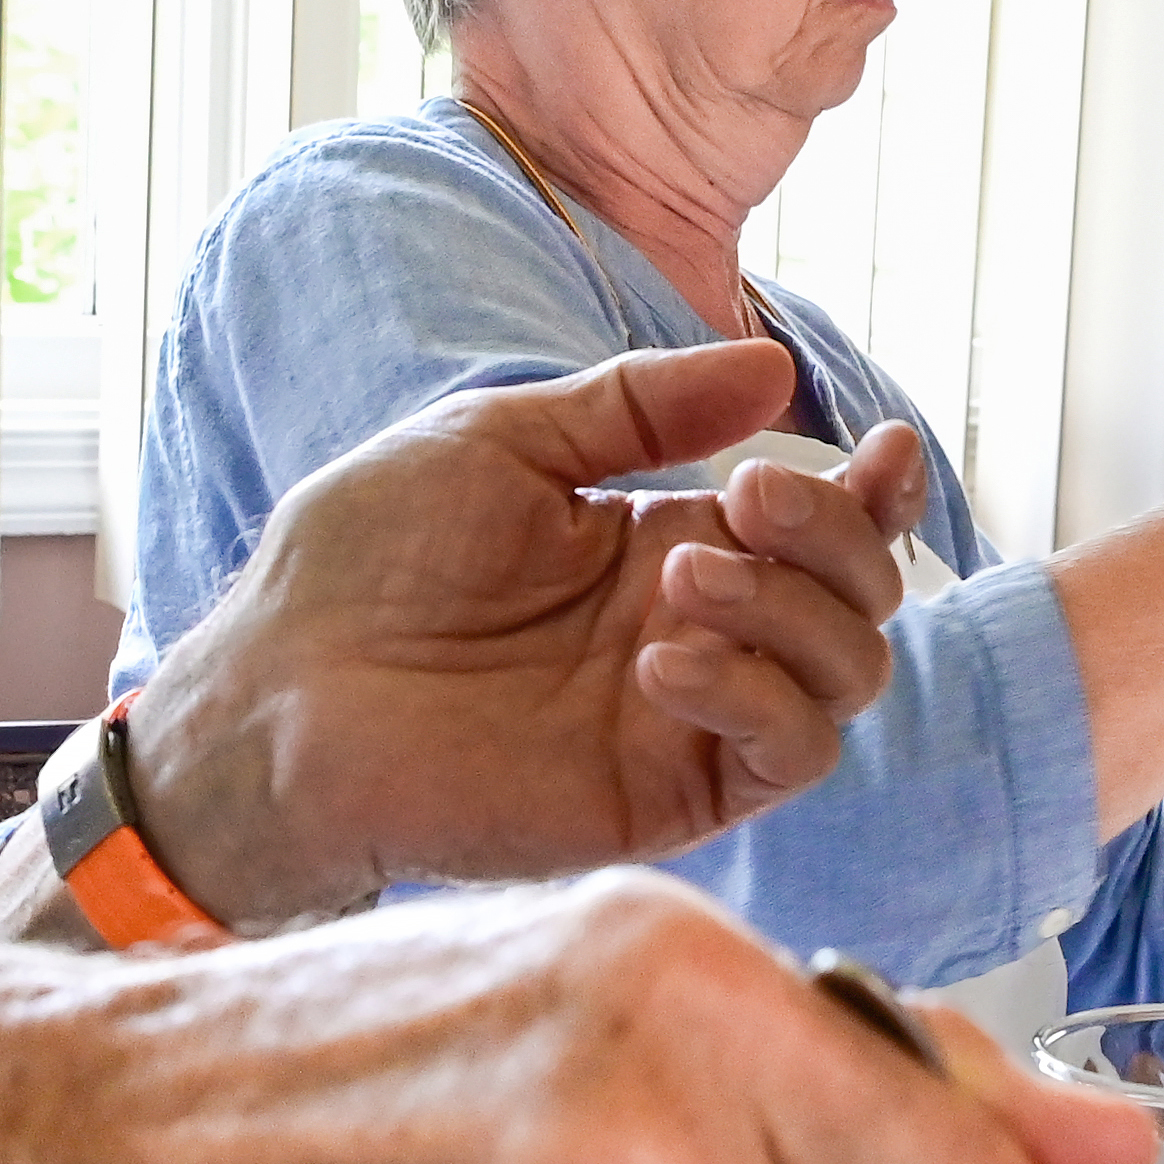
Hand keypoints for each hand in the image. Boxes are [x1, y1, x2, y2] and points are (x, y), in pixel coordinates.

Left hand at [127, 339, 930, 924]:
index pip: (818, 530)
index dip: (874, 494)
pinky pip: (787, 755)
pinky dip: (756, 696)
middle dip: (834, 535)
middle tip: (743, 496)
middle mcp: (695, 634)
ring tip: (684, 578)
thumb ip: (641, 408)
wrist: (281, 691)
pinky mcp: (667, 795)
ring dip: (795, 610)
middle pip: (857, 597)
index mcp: (665, 549)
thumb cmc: (363, 562)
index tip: (882, 448)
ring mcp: (688, 719)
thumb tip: (772, 368)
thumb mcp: (507, 443)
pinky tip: (663, 660)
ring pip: (845, 676)